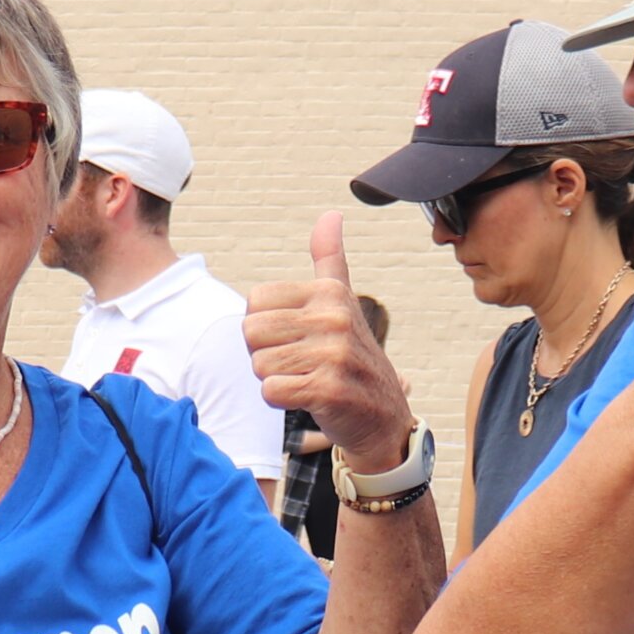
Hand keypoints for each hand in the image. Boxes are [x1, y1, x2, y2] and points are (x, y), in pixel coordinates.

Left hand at [246, 214, 413, 470]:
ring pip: (259, 365)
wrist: (383, 419)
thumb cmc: (351, 359)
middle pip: (251, 333)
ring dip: (276, 380)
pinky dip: (282, 401)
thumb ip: (330, 260)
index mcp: (330, 292)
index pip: (254, 302)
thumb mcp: (343, 304)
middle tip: (299, 364)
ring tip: (307, 380)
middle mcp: (334, 318)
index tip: (297, 339)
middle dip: (266, 355)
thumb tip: (331, 214)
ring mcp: (333, 354)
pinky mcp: (328, 390)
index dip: (266, 328)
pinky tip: (309, 400)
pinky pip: (270, 391)